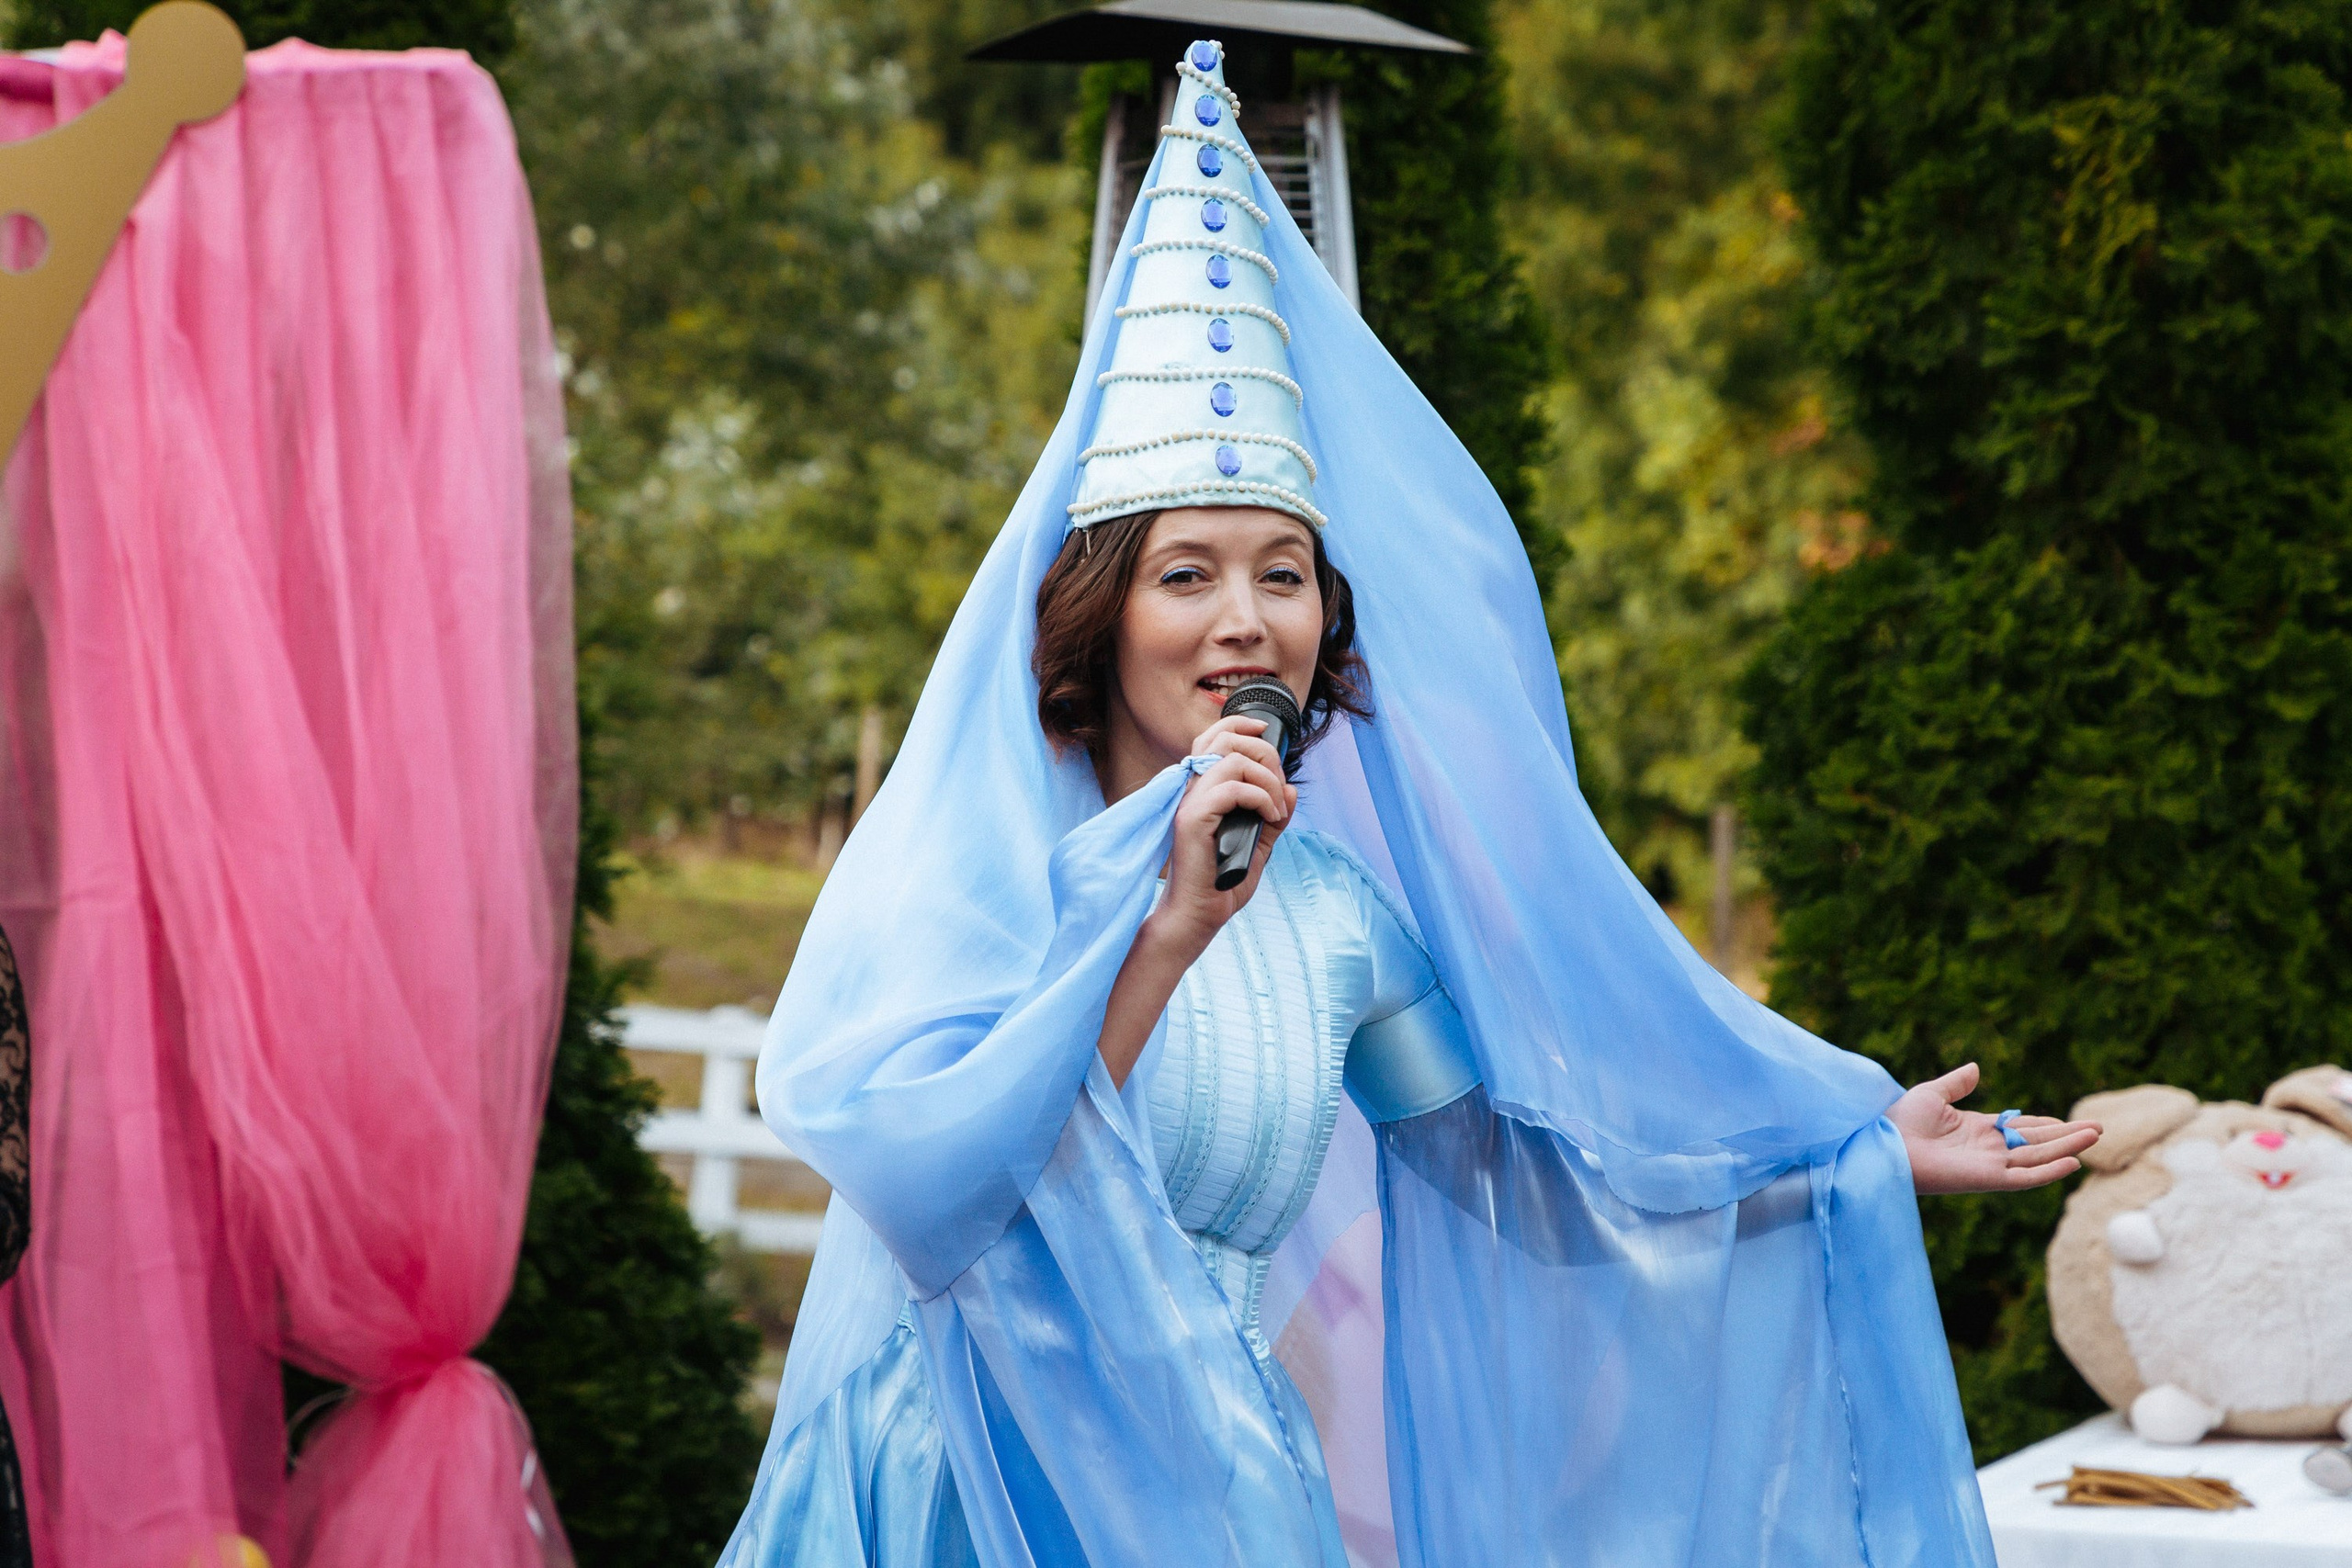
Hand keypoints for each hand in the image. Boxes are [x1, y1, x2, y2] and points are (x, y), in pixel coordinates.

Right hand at [1143, 714, 1296, 958]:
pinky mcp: (1192, 820)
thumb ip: (1273, 817)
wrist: (1198, 916)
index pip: (1212, 737)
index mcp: (1202, 791)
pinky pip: (1232, 789)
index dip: (1240, 723)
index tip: (1267, 731)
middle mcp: (1192, 790)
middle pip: (1225, 739)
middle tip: (1280, 788)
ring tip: (1277, 809)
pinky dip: (1261, 798)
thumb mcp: (1259, 844)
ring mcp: (1189, 803)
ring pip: (1232, 760)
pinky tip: (1271, 818)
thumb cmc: (1221, 884)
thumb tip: (1292, 788)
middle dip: (1265, 753)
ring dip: (1267, 779)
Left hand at [1891, 1062, 2101, 1195]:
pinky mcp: (1987, 1179)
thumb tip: (1977, 1067)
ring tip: (2095, 1136)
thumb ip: (1956, 1084)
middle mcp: (1988, 1150)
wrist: (1883, 1143)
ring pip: (2039, 1157)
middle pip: (2037, 1143)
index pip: (2020, 1129)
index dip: (2045, 1125)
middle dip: (2067, 1136)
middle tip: (2098, 1129)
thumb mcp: (1931, 1094)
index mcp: (1976, 1131)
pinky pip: (2026, 1177)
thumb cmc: (1899, 1121)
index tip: (2069, 1121)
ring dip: (2067, 1147)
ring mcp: (1990, 1165)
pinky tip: (2072, 1163)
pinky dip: (2049, 1171)